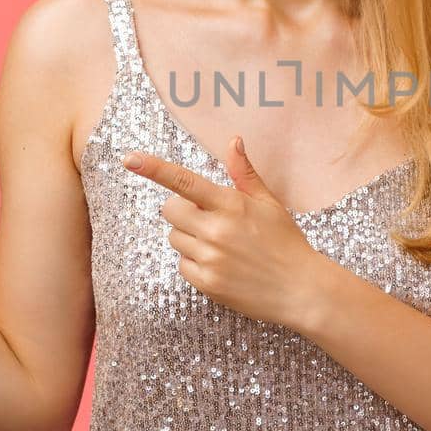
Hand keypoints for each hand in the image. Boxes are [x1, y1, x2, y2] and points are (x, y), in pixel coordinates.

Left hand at [124, 136, 334, 330]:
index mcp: (231, 204)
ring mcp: (209, 258)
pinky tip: (220, 264)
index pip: (184, 181)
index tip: (129, 158)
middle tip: (207, 218)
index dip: (154, 168)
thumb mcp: (269, 203)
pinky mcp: (206, 282)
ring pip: (174, 238)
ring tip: (220, 245)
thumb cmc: (286, 242)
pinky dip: (195, 262)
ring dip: (189, 237)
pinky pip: (182, 264)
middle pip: (170, 210)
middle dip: (182, 211)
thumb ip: (245, 173)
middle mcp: (216, 230)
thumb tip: (233, 141)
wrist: (300, 290)